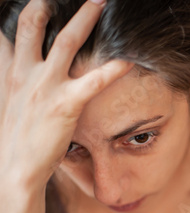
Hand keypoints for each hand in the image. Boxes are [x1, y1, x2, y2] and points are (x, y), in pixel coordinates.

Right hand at [0, 0, 133, 188]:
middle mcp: (24, 74)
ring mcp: (44, 87)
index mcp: (10, 74)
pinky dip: (112, 68)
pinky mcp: (65, 104)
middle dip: (46, 4)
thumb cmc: (17, 140)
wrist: (15, 170)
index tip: (36, 2)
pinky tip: (129, 59)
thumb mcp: (9, 104)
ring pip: (65, 41)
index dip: (21, 14)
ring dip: (84, 18)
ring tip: (100, 1)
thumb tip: (25, 68)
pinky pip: (94, 80)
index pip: (10, 34)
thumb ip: (17, 82)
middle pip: (32, 26)